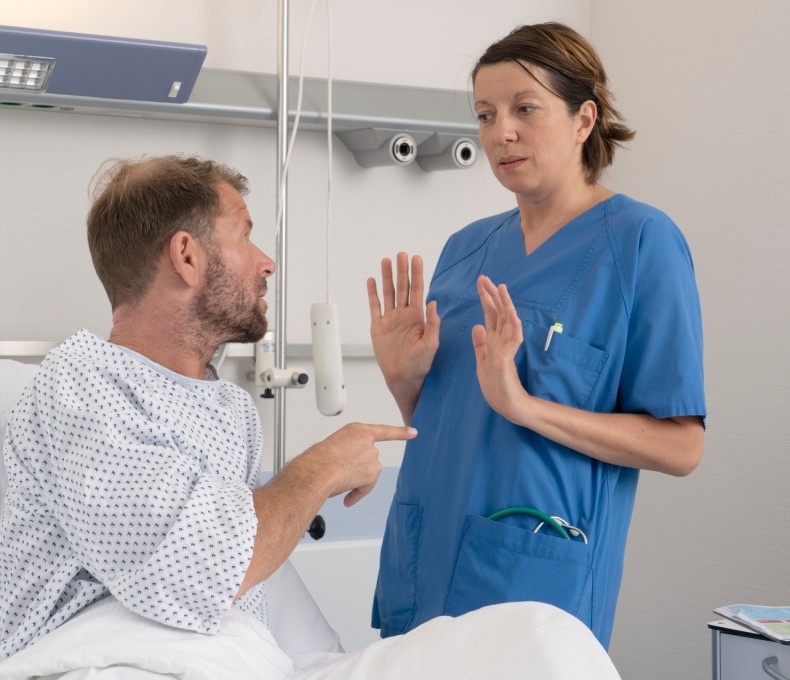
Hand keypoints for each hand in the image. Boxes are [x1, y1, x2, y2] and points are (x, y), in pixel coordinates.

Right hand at [306, 422, 417, 506]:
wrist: (317, 470)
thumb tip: (350, 470)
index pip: (383, 430)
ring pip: (367, 473)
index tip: (414, 433)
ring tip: (336, 478)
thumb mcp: (332, 447)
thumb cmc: (317, 460)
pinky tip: (348, 500)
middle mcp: (367, 440)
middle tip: (338, 471)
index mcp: (356, 430)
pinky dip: (357, 494)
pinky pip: (366, 487)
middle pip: (369, 458)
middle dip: (356, 467)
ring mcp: (372, 455)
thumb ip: (348, 453)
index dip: (400, 432)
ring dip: (355, 479)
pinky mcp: (373, 471)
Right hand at [367, 252, 439, 420]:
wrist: (403, 377)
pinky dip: (372, 293)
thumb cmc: (420, 364)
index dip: (417, 274)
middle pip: (402, 287)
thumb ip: (433, 324)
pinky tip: (372, 280)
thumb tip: (434, 303)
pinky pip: (374, 306)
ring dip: (387, 277)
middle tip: (402, 254)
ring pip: (388, 293)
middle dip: (402, 270)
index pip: (417, 290)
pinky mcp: (378, 326)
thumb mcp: (431, 344)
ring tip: (386, 261)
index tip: (416, 258)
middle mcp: (404, 315)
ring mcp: (390, 319)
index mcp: (418, 317)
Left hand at [471, 275, 528, 422]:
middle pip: (499, 313)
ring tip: (502, 288)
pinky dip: (512, 325)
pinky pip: (512, 339)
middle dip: (493, 295)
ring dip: (506, 305)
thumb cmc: (495, 384)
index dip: (486, 297)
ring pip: (508, 321)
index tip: (481, 282)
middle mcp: (502, 340)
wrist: (506, 403)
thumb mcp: (482, 359)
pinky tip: (511, 313)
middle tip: (485, 278)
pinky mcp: (508, 358)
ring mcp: (507, 348)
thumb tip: (477, 326)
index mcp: (494, 340)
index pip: (490, 314)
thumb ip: (480, 343)